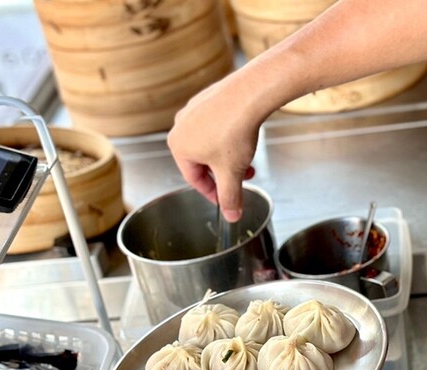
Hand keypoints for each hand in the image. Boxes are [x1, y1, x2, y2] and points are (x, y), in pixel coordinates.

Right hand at [167, 74, 260, 222]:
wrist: (249, 96)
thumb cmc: (234, 133)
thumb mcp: (232, 174)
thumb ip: (230, 197)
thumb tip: (231, 215)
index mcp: (178, 147)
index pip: (194, 179)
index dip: (214, 193)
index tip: (227, 199)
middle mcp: (180, 127)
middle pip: (203, 161)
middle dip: (224, 173)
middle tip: (242, 179)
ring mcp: (193, 110)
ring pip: (210, 144)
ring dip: (228, 157)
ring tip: (247, 160)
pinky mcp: (208, 99)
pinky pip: (216, 126)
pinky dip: (229, 137)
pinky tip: (244, 138)